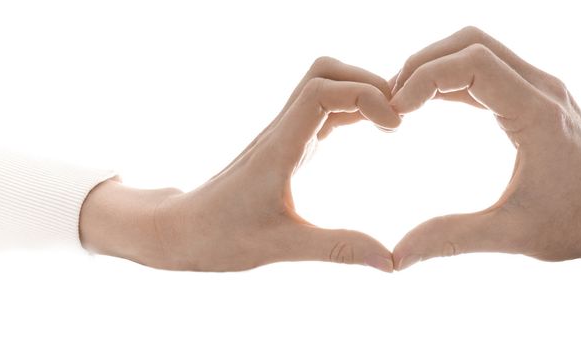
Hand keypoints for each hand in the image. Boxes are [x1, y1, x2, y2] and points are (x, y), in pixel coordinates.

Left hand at [80, 57, 399, 271]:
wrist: (182, 229)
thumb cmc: (220, 238)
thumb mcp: (280, 247)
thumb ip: (337, 249)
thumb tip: (389, 261)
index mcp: (278, 147)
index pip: (320, 91)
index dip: (364, 96)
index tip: (394, 128)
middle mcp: (281, 131)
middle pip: (324, 72)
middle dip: (367, 83)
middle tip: (398, 118)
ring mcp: (283, 133)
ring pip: (323, 83)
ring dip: (360, 91)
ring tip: (391, 123)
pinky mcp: (287, 142)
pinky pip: (323, 107)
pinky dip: (352, 107)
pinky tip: (373, 130)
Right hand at [390, 27, 580, 269]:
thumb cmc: (575, 222)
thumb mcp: (512, 234)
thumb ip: (452, 239)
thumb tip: (399, 255)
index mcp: (536, 114)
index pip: (473, 64)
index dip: (426, 78)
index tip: (397, 111)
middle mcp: (541, 87)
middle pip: (471, 42)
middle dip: (423, 64)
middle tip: (394, 102)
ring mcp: (539, 85)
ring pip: (477, 46)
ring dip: (436, 65)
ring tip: (406, 101)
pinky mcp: (534, 92)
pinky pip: (486, 66)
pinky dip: (453, 76)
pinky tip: (429, 103)